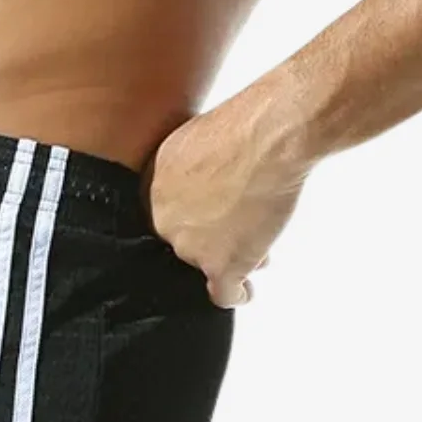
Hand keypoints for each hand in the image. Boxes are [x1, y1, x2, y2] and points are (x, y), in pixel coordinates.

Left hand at [144, 87, 308, 308]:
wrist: (271, 137)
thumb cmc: (242, 127)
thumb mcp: (191, 143)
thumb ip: (185, 172)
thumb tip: (200, 192)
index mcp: (149, 190)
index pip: (164, 219)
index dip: (192, 220)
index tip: (210, 219)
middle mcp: (163, 222)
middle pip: (183, 244)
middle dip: (212, 240)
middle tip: (238, 229)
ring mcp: (190, 248)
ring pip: (204, 268)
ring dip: (230, 260)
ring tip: (254, 248)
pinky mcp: (222, 265)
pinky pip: (224, 294)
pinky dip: (236, 294)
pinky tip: (245, 290)